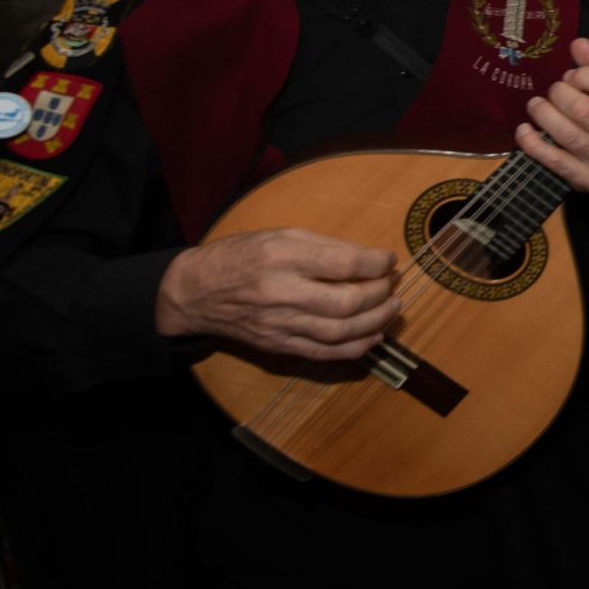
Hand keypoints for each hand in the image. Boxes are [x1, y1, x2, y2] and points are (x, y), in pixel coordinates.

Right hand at [155, 227, 397, 360]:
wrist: (195, 292)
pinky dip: (356, 348)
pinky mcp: (278, 346)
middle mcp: (280, 293)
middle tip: (393, 285)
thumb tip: (367, 257)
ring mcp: (279, 324)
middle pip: (345, 303)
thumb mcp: (280, 235)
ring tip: (392, 309)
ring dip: (375, 322)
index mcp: (281, 257)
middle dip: (379, 295)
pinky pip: (325, 353)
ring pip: (340, 333)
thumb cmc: (240, 256)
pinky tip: (374, 336)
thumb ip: (324, 246)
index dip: (375, 264)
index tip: (389, 260)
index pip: (342, 264)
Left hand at [515, 37, 588, 195]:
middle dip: (560, 93)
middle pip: (584, 111)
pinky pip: (553, 160)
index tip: (574, 75)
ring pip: (567, 134)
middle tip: (556, 90)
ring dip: (543, 113)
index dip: (585, 76)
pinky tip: (524, 129)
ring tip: (536, 104)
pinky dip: (533, 143)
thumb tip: (577, 44)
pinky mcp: (587, 180)